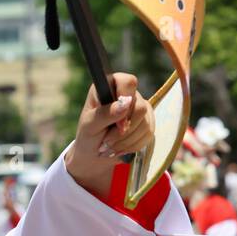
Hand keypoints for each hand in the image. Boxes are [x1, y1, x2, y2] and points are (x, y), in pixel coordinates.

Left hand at [65, 73, 155, 197]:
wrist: (94, 153)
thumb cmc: (88, 135)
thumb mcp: (90, 126)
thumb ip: (105, 114)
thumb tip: (125, 103)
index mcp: (110, 86)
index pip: (128, 82)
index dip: (125, 101)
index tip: (115, 119)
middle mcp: (128, 93)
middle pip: (140, 107)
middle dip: (123, 130)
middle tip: (106, 140)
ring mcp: (140, 106)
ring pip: (145, 123)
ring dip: (125, 141)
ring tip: (109, 146)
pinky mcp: (147, 121)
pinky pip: (148, 134)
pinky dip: (132, 145)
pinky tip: (119, 148)